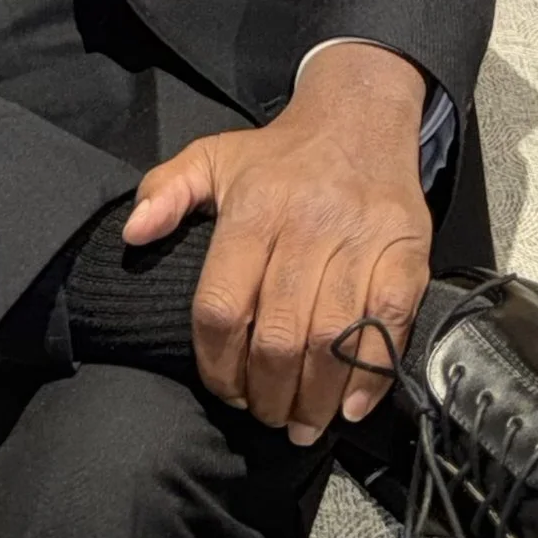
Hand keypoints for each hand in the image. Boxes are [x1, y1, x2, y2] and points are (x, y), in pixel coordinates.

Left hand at [123, 41, 429, 443]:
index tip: (225, 390)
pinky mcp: (405, 250)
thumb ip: (165, 190)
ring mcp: (360, 239)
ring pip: (334, 340)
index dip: (218, 365)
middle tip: (266, 416)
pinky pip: (389, 323)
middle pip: (280, 336)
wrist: (359, 114)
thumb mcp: (212, 157)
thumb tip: (133, 233)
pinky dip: (371, 373)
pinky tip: (351, 403)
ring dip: (316, 398)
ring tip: (302, 423)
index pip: (223, 307)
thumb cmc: (280, 154)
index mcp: (254, 208)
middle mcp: (307, 224)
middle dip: (269, 394)